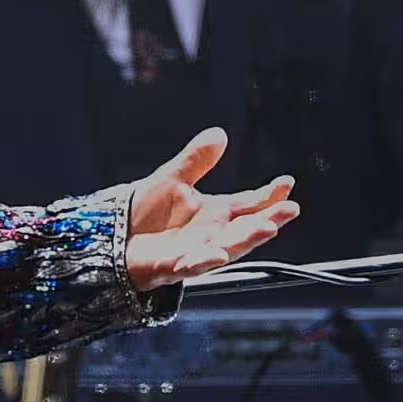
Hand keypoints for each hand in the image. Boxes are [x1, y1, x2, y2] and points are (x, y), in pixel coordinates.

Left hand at [126, 126, 301, 290]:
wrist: (114, 239)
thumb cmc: (146, 215)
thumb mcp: (172, 180)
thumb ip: (196, 161)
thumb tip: (218, 134)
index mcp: (214, 214)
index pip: (249, 204)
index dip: (269, 195)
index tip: (286, 183)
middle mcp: (210, 235)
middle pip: (245, 228)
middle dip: (269, 219)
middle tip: (289, 209)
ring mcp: (193, 252)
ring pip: (226, 249)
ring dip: (246, 240)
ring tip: (266, 228)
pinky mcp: (169, 266)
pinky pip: (189, 266)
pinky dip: (202, 261)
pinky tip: (215, 254)